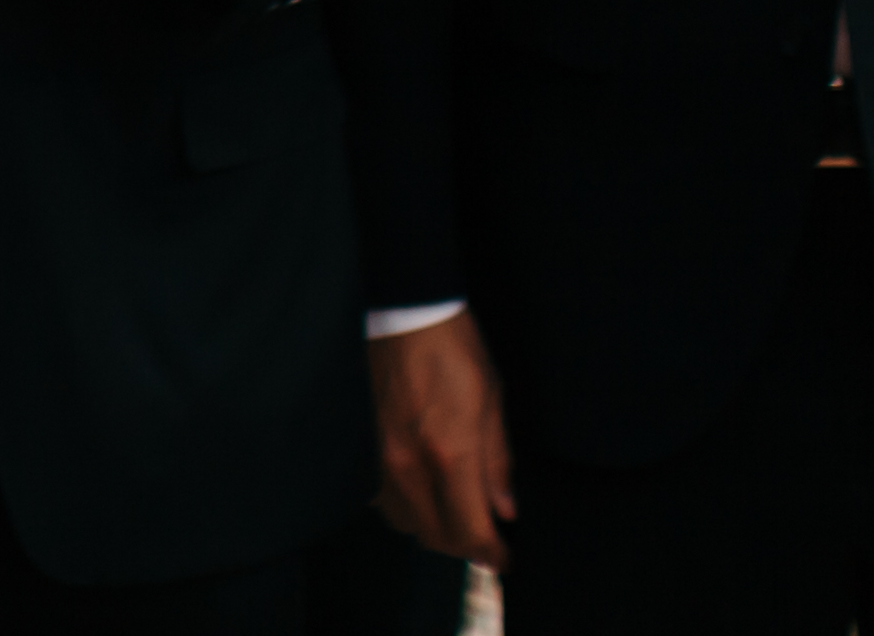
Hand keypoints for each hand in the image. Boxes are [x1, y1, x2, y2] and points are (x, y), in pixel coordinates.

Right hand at [365, 311, 510, 567]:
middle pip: (437, 538)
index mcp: (450, 454)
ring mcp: (382, 458)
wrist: (405, 314)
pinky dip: (407, 509)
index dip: (493, 554)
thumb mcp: (493, 404)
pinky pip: (385, 500)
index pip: (472, 532)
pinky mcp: (367, 448)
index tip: (506, 558)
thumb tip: (505, 510)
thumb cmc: (455, 351)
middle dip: (466, 548)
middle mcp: (410, 464)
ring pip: (407, 524)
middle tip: (488, 539)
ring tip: (457, 516)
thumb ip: (498, 464)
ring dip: (435, 531)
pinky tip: (425, 492)